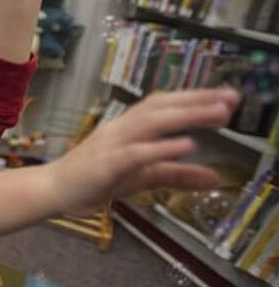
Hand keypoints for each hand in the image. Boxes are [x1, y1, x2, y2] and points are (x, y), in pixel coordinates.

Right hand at [46, 88, 234, 214]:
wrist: (55, 190)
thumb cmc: (95, 180)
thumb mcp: (144, 177)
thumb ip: (178, 175)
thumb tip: (216, 178)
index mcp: (129, 126)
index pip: (163, 104)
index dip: (194, 98)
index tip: (227, 96)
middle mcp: (121, 128)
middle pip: (160, 107)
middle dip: (197, 100)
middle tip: (231, 98)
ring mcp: (112, 144)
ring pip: (151, 123)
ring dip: (186, 116)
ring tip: (218, 113)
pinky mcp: (106, 165)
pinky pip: (136, 153)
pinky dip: (162, 148)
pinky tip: (187, 145)